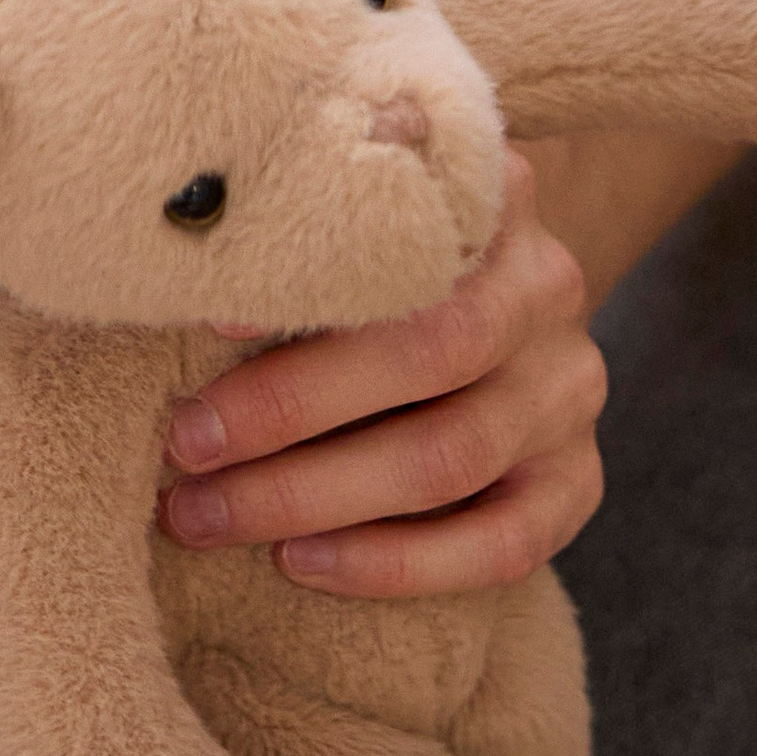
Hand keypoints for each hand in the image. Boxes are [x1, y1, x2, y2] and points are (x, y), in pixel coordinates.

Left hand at [156, 152, 604, 595]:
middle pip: (428, 351)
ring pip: (451, 457)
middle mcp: (542, 285)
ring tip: (204, 514)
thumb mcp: (349, 205)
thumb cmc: (372, 253)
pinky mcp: (577, 481)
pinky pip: (500, 544)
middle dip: (289, 408)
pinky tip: (299, 561)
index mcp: (489, 191)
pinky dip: (394, 564)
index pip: (406, 230)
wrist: (485, 301)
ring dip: (313, 495)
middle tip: (182, 444)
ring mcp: (567, 389)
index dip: (310, 273)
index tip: (207, 318)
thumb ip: (294, 216)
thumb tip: (179, 256)